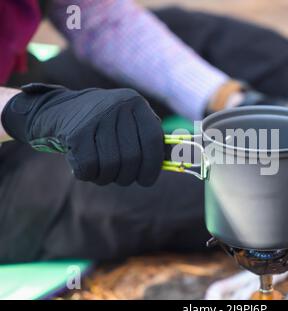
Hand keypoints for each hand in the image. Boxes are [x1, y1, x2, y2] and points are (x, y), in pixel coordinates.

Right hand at [1, 83, 163, 185]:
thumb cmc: (104, 123)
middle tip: (121, 177)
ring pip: (111, 166)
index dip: (153, 166)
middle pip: (132, 158)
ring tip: (102, 171)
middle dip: (128, 176)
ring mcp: (95, 118)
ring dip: (107, 177)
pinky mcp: (75, 132)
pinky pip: (89, 168)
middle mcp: (118, 106)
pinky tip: (86, 167)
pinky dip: (89, 175)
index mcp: (136, 103)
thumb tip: (179, 159)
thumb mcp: (130, 122)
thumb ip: (151, 139)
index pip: (154, 141)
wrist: (58, 110)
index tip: (146, 180)